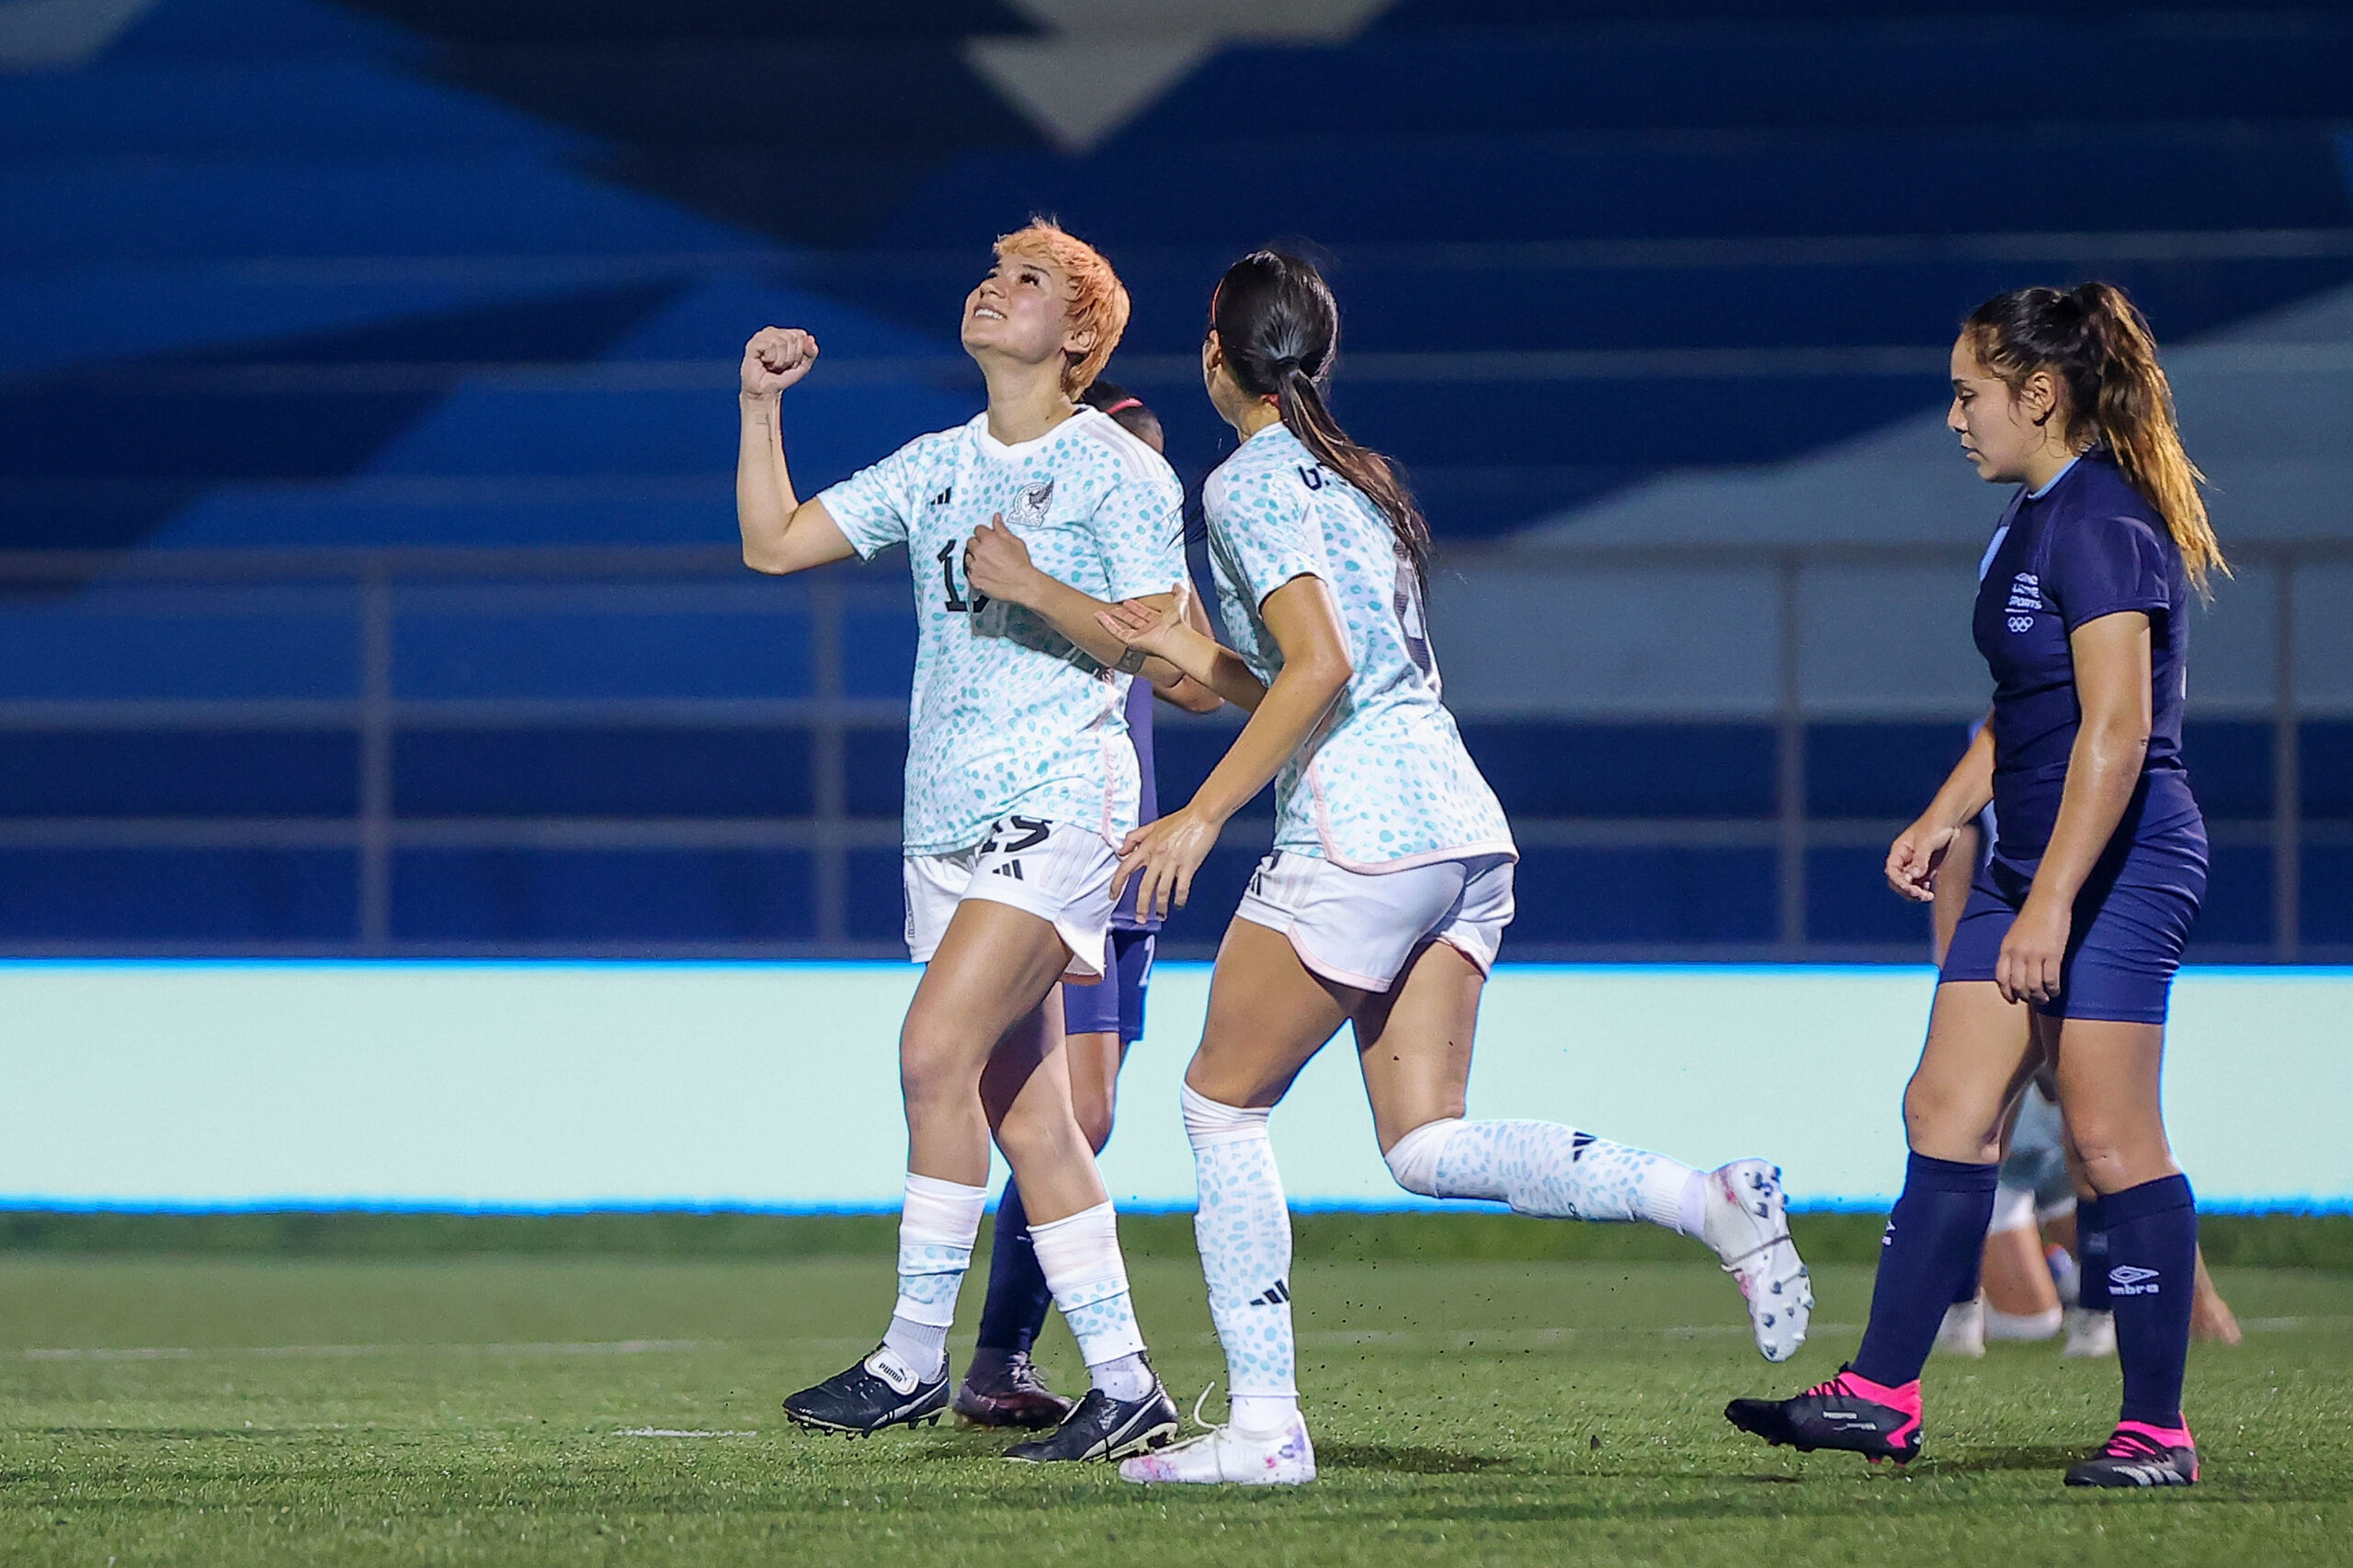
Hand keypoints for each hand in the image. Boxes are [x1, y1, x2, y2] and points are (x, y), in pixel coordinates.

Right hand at [741, 327, 817, 396]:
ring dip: (780, 360)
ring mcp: (761, 337)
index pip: (800, 335)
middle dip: (790, 357)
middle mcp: (772, 332)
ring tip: (773, 366)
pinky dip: (771, 359)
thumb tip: (810, 338)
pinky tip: (764, 363)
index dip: (799, 353)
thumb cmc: (782, 377)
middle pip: (791, 338)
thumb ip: (811, 352)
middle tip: (781, 366)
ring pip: (781, 342)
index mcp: (784, 333)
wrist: (766, 391)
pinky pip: (769, 346)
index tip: (791, 362)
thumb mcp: (803, 366)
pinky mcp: (752, 344)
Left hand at [963, 515, 1041, 604]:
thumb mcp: (1016, 542)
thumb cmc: (1021, 565)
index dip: (984, 534)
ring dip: (974, 558)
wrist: (1023, 585)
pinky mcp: (974, 579)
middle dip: (978, 545)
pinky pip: (969, 572)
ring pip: (968, 557)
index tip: (987, 538)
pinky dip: (975, 572)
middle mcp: (979, 551)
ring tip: (987, 564)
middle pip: (970, 542)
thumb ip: (1002, 529)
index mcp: (989, 539)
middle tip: (988, 552)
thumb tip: (996, 518)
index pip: (978, 529)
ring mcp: (975, 566)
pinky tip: (985, 573)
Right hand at [1095, 580, 1194, 661]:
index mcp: (1159, 622)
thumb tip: (1177, 584)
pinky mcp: (1131, 641)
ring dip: (1114, 619)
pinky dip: (1106, 623)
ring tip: (1105, 611)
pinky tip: (1099, 615)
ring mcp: (1139, 636)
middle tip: (1117, 606)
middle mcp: (1149, 631)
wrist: (1175, 637)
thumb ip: (1179, 593)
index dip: (1137, 607)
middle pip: (1133, 621)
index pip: (1145, 614)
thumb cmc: (1178, 623)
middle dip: (1125, 613)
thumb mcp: (1180, 602)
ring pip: (1123, 627)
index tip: (1128, 601)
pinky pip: (1116, 631)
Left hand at [1114, 804, 1223, 921]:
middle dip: (1141, 906)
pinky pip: (1182, 888)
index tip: (1113, 895)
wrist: (1202, 815)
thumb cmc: (1180, 820)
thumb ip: (1135, 837)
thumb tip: (1122, 851)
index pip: (1125, 868)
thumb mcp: (1152, 825)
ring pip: (1162, 890)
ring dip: (1160, 906)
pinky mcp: (1188, 865)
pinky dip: (1180, 899)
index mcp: (1147, 846)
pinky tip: (1179, 904)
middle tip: (1140, 918)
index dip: (1117, 884)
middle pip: (1144, 886)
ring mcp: (1173, 862)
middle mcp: (1157, 856)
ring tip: (1160, 915)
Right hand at [1885, 817, 1958, 902]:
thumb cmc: (1935, 826)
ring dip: (1916, 893)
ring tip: (1928, 896)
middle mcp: (1904, 860)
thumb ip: (1920, 859)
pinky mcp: (1925, 869)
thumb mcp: (1927, 842)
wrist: (1950, 822)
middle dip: (1907, 890)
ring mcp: (1915, 866)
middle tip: (1921, 895)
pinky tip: (1930, 893)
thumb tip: (1913, 876)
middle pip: (1898, 881)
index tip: (1911, 889)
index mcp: (1899, 851)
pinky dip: (1922, 891)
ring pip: (1909, 885)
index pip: (1892, 871)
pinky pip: (1919, 885)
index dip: (1899, 882)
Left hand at [1995, 893, 2069, 1005]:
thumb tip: (2015, 973)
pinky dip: (2053, 989)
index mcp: (2006, 949)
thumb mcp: (2014, 935)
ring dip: (2040, 997)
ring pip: (2034, 986)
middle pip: (2018, 985)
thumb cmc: (2033, 917)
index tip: (2013, 1000)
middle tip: (2033, 1001)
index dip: (2006, 992)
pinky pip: (2051, 979)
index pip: (2001, 978)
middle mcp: (2018, 954)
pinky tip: (2055, 990)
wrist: (2047, 901)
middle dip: (2025, 997)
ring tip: (2045, 998)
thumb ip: (2012, 952)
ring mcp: (2035, 954)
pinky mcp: (2053, 954)